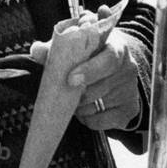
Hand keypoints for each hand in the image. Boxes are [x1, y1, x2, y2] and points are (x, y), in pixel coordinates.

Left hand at [69, 5, 140, 130]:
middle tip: (65, 92)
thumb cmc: (91, 54)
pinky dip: (88, 119)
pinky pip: (103, 121)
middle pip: (101, 86)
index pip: (109, 59)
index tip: (70, 79)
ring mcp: (130, 90)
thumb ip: (57, 48)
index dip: (90, 70)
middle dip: (78, 93)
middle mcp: (129, 68)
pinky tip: (84, 110)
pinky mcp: (130, 109)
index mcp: (117, 48)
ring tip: (74, 100)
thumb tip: (36, 50)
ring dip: (80, 107)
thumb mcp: (77, 46)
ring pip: (99, 105)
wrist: (116, 66)